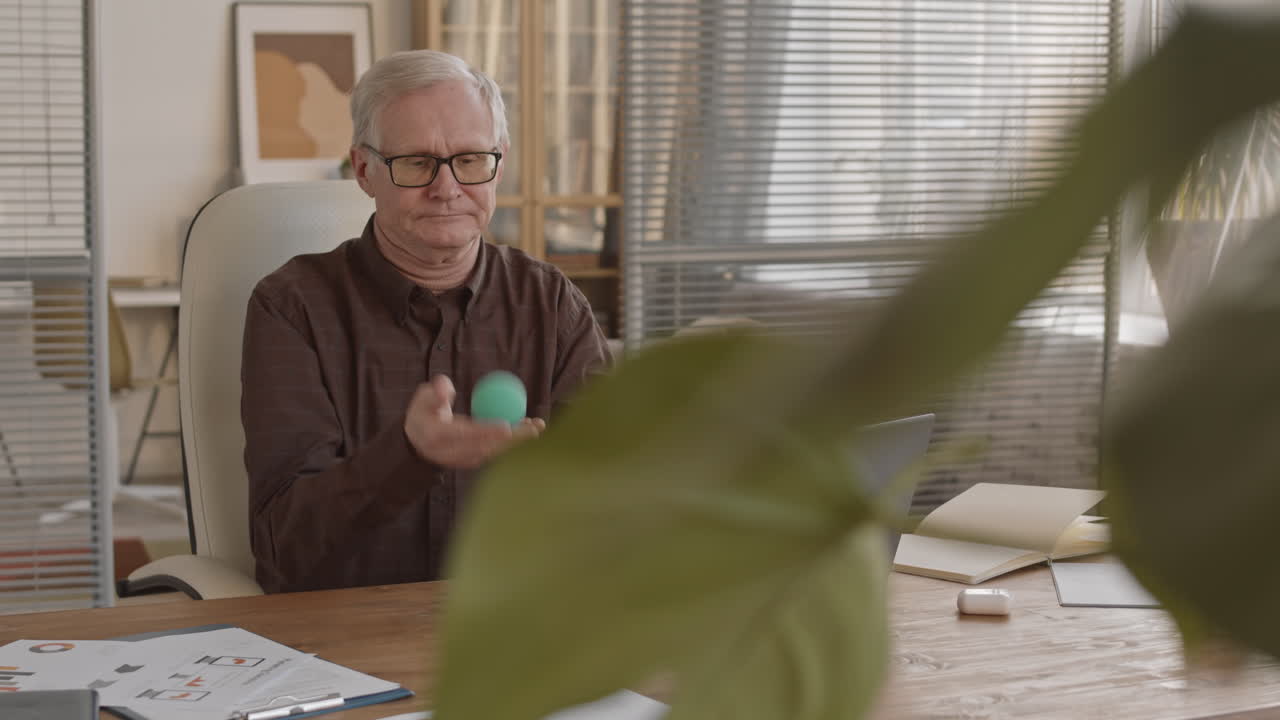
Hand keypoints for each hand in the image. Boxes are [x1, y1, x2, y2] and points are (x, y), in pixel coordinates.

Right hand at [403, 375, 543, 468]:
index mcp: (437, 436)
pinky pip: (495, 452)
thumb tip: (445, 387)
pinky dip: (512, 442)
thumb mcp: (423, 398)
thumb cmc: (424, 412)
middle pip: (486, 447)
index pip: (464, 435)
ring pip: (494, 452)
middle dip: (513, 439)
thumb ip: (435, 392)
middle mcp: (451, 453)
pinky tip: (529, 428)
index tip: (506, 425)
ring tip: (538, 425)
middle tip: (534, 426)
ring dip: (518, 441)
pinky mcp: (473, 461)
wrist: (418, 441)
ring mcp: (463, 460)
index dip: (486, 431)